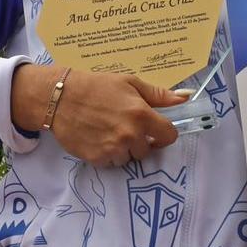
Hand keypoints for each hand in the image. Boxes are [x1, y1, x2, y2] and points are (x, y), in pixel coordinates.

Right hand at [14, 66, 182, 166]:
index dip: (164, 133)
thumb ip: (159, 94)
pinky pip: (110, 163)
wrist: (61, 97)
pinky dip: (107, 154)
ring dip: (123, 149)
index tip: (155, 130)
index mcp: (141, 115)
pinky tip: (97, 138)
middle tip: (124, 126)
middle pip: (147, 150)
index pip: (169, 136)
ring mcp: (113, 149)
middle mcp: (130, 135)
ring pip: (128, 158)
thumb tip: (185, 97)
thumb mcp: (129, 83)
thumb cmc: (97, 86)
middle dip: (139, 141)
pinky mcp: (97, 159)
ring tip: (108, 131)